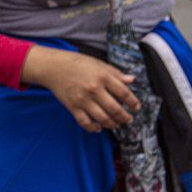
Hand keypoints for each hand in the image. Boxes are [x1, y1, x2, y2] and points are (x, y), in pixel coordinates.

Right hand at [21, 46, 137, 132]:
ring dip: (112, 124)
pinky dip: (93, 128)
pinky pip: (85, 122)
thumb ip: (116, 73)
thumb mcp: (99, 64)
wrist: (54, 67)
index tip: (136, 107)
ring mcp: (83, 99)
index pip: (124, 93)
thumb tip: (131, 80)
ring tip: (116, 124)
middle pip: (115, 109)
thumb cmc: (77, 64)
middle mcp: (94, 89)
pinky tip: (98, 127)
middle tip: (128, 119)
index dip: (133, 102)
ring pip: (102, 118)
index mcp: (103, 77)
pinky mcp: (73, 107)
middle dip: (125, 117)